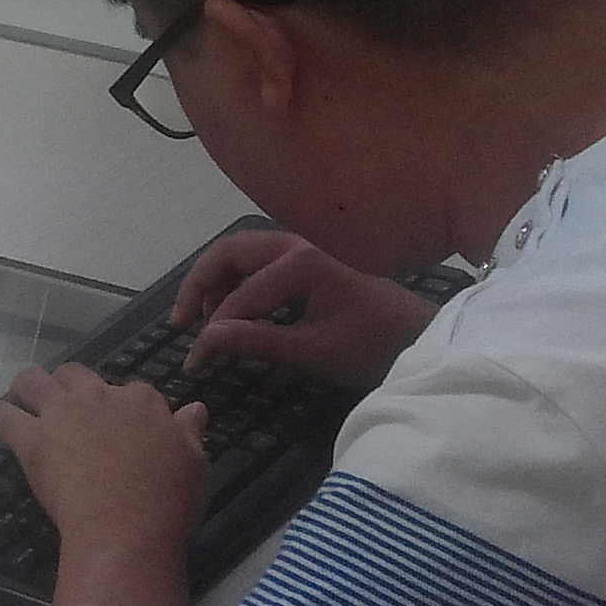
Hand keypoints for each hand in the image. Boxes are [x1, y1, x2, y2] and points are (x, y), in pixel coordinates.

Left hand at [0, 363, 205, 556]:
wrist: (126, 528)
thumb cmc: (167, 503)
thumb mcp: (195, 465)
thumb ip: (190, 434)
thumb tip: (195, 410)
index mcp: (142, 403)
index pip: (132, 391)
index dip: (123, 404)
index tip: (119, 420)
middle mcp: (100, 398)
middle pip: (77, 375)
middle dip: (71, 385)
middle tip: (67, 403)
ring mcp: (63, 415)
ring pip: (36, 381)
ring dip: (28, 385)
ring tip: (22, 394)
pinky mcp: (33, 440)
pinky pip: (4, 417)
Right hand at [172, 229, 433, 389]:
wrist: (424, 336)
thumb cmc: (374, 346)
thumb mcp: (314, 351)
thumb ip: (257, 342)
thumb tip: (205, 342)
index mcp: (300, 263)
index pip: (237, 298)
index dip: (210, 333)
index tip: (194, 364)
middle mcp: (297, 242)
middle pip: (229, 252)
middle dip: (199, 286)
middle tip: (181, 323)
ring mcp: (304, 245)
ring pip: (243, 252)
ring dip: (217, 280)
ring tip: (204, 318)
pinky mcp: (311, 256)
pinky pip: (260, 259)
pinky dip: (238, 279)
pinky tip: (235, 309)